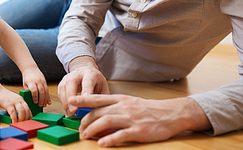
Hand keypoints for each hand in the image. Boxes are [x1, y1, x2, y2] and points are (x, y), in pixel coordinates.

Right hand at [0, 88, 31, 123]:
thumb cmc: (4, 97)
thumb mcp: (14, 100)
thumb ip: (18, 105)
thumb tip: (20, 114)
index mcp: (21, 100)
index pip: (28, 109)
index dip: (29, 116)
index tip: (28, 122)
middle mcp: (19, 100)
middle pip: (26, 110)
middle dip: (26, 119)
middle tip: (24, 124)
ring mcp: (13, 102)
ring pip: (21, 111)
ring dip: (21, 119)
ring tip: (19, 123)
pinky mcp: (8, 104)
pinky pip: (13, 113)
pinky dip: (14, 119)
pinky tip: (13, 122)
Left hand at [22, 67, 50, 106]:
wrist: (31, 69)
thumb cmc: (27, 78)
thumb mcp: (25, 84)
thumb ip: (28, 91)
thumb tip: (31, 101)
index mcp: (31, 82)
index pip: (34, 90)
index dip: (35, 97)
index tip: (35, 102)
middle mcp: (38, 81)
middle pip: (41, 91)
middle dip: (41, 100)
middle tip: (40, 106)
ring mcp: (42, 81)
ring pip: (46, 91)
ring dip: (45, 99)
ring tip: (44, 105)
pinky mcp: (45, 82)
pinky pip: (48, 90)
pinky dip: (48, 97)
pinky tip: (48, 102)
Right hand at [58, 58, 108, 115]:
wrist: (86, 71)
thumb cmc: (96, 82)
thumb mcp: (103, 88)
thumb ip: (100, 99)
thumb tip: (98, 113)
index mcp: (91, 74)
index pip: (88, 81)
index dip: (86, 90)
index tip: (85, 100)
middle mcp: (78, 73)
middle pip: (71, 82)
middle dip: (71, 96)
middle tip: (74, 110)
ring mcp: (68, 77)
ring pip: (63, 87)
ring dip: (65, 101)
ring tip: (71, 113)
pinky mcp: (62, 82)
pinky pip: (60, 92)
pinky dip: (63, 102)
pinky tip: (68, 110)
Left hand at [69, 94, 210, 146]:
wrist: (171, 113)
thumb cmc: (149, 109)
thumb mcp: (130, 103)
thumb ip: (115, 107)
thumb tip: (98, 115)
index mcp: (121, 99)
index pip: (98, 98)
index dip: (83, 99)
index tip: (71, 101)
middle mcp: (124, 107)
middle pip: (99, 112)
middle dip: (86, 120)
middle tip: (79, 129)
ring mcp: (131, 118)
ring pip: (107, 121)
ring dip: (93, 129)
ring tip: (85, 135)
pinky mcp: (139, 131)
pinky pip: (121, 135)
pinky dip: (110, 139)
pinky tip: (102, 144)